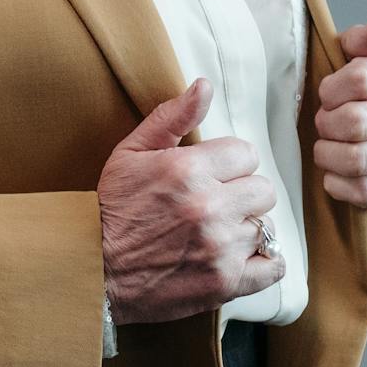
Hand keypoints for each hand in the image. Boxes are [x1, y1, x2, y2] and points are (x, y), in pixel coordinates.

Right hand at [99, 80, 285, 325]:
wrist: (92, 269)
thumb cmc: (111, 207)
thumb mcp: (130, 153)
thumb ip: (171, 118)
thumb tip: (204, 86)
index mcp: (186, 169)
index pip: (246, 153)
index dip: (227, 163)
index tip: (209, 174)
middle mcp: (208, 206)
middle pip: (263, 189)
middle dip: (240, 193)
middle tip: (213, 203)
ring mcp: (220, 246)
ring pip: (265, 225)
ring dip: (243, 227)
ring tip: (214, 232)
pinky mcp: (227, 281)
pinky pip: (274, 265)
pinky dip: (262, 261)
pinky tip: (237, 255)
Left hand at [314, 19, 366, 209]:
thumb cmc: (353, 89)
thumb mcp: (352, 54)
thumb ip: (361, 40)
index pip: (358, 79)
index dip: (329, 90)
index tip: (325, 95)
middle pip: (356, 123)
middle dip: (326, 124)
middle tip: (322, 123)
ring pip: (358, 159)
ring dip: (327, 155)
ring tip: (326, 147)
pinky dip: (340, 185)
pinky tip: (333, 174)